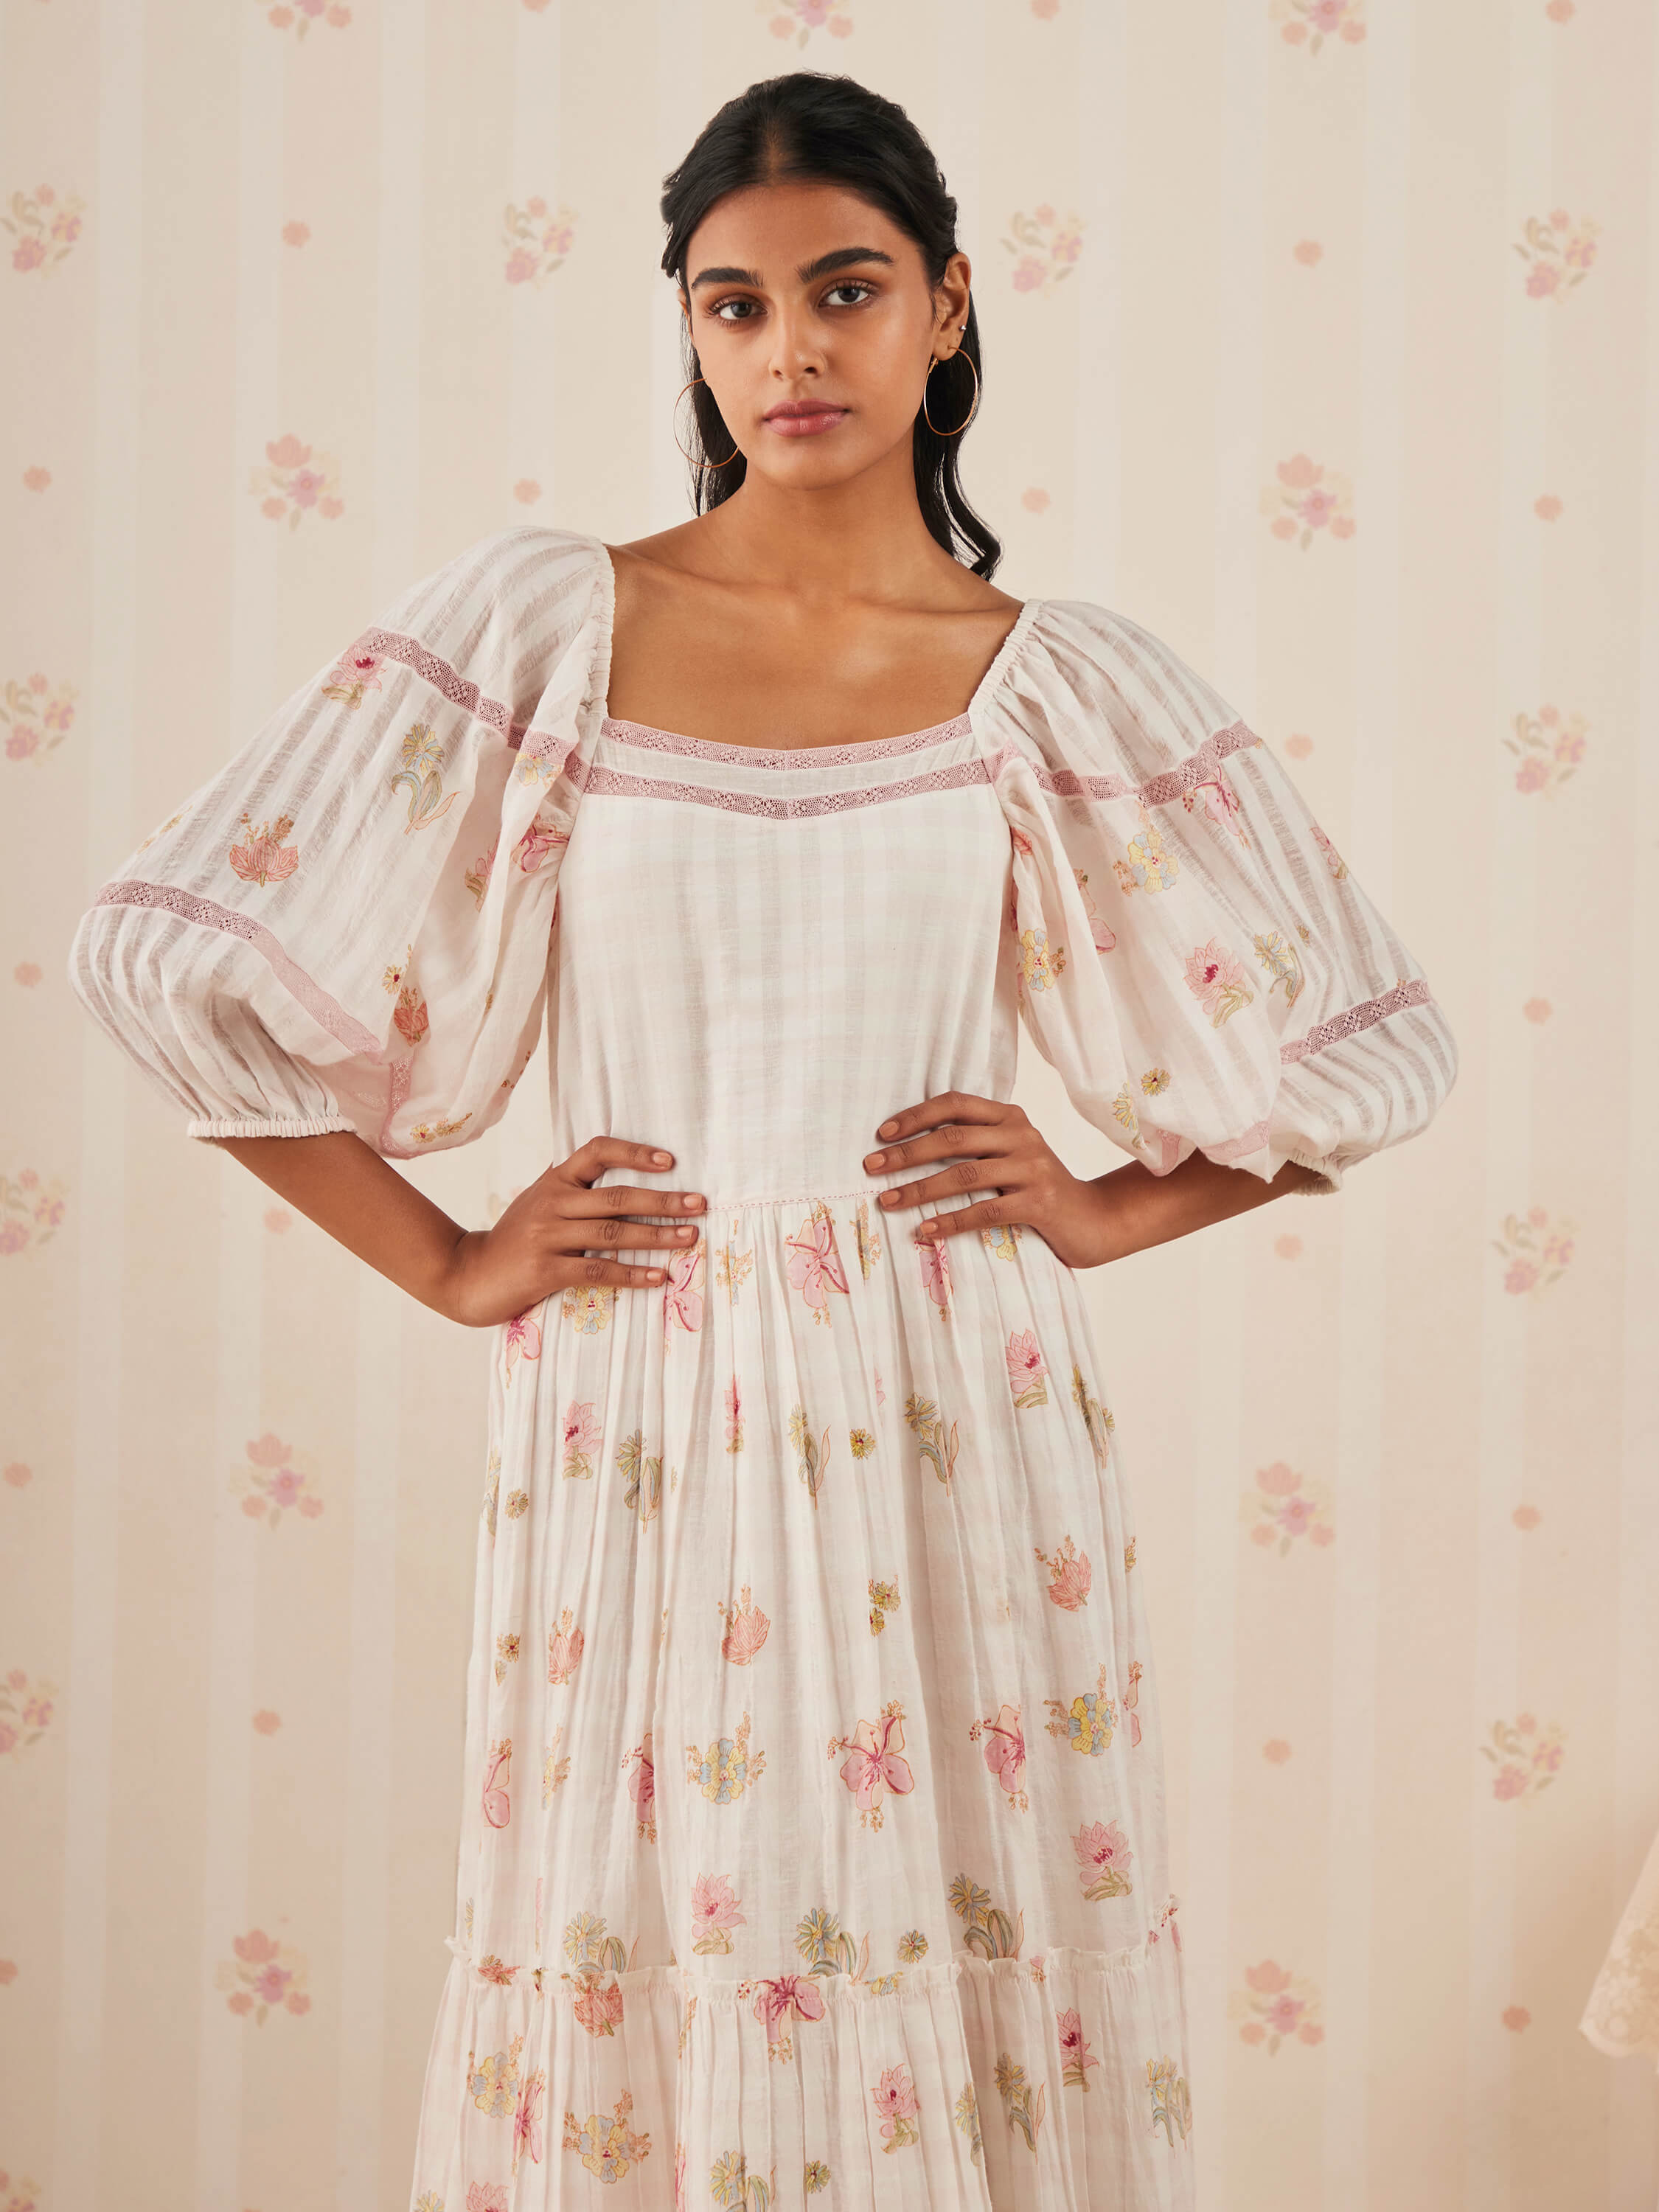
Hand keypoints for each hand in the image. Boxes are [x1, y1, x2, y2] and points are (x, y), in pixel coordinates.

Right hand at [440, 1135, 703, 1327]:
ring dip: (657, 1237)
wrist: (466, 1274)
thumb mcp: (538, 1202)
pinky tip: (659, 1277)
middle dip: (663, 1201)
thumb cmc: (513, 1240)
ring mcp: (547, 1237)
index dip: (634, 1153)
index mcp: (554, 1182)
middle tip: (698, 1204)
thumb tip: (619, 1171)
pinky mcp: (544, 1271)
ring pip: (613, 1233)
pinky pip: (597, 1270)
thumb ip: (573, 1189)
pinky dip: (632, 1274)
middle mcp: (552, 1203)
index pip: (597, 1152)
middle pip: (616, 1197)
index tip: (668, 1162)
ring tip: (690, 1238)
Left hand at [863, 1091, 1114, 1270]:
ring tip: (887, 1201)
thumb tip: (909, 1148)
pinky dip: (950, 1221)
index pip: (955, 1104)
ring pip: (964, 1174)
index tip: (881, 1134)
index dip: (915, 1116)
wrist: (1093, 1219)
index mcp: (1010, 1117)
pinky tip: (924, 1230)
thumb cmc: (1038, 1188)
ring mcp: (1033, 1168)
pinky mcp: (1039, 1203)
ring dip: (918, 1189)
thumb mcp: (1010, 1155)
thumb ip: (975, 1144)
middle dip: (906, 1153)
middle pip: (952, 1138)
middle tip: (871, 1167)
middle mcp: (1022, 1135)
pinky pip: (985, 1212)